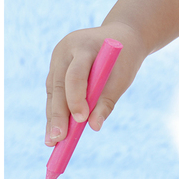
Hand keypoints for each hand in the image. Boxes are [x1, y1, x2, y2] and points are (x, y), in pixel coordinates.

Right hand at [45, 22, 143, 147]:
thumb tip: (94, 127)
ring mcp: (57, 58)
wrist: (122, 37)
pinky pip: (55, 91)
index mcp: (84, 45)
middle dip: (58, 114)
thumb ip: (108, 100)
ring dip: (53, 117)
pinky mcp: (56, 67)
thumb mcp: (123, 77)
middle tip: (58, 139)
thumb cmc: (125, 58)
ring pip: (53, 91)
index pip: (75, 75)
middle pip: (58, 86)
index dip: (76, 98)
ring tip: (53, 142)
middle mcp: (65, 50)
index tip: (81, 120)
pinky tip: (54, 130)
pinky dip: (56, 110)